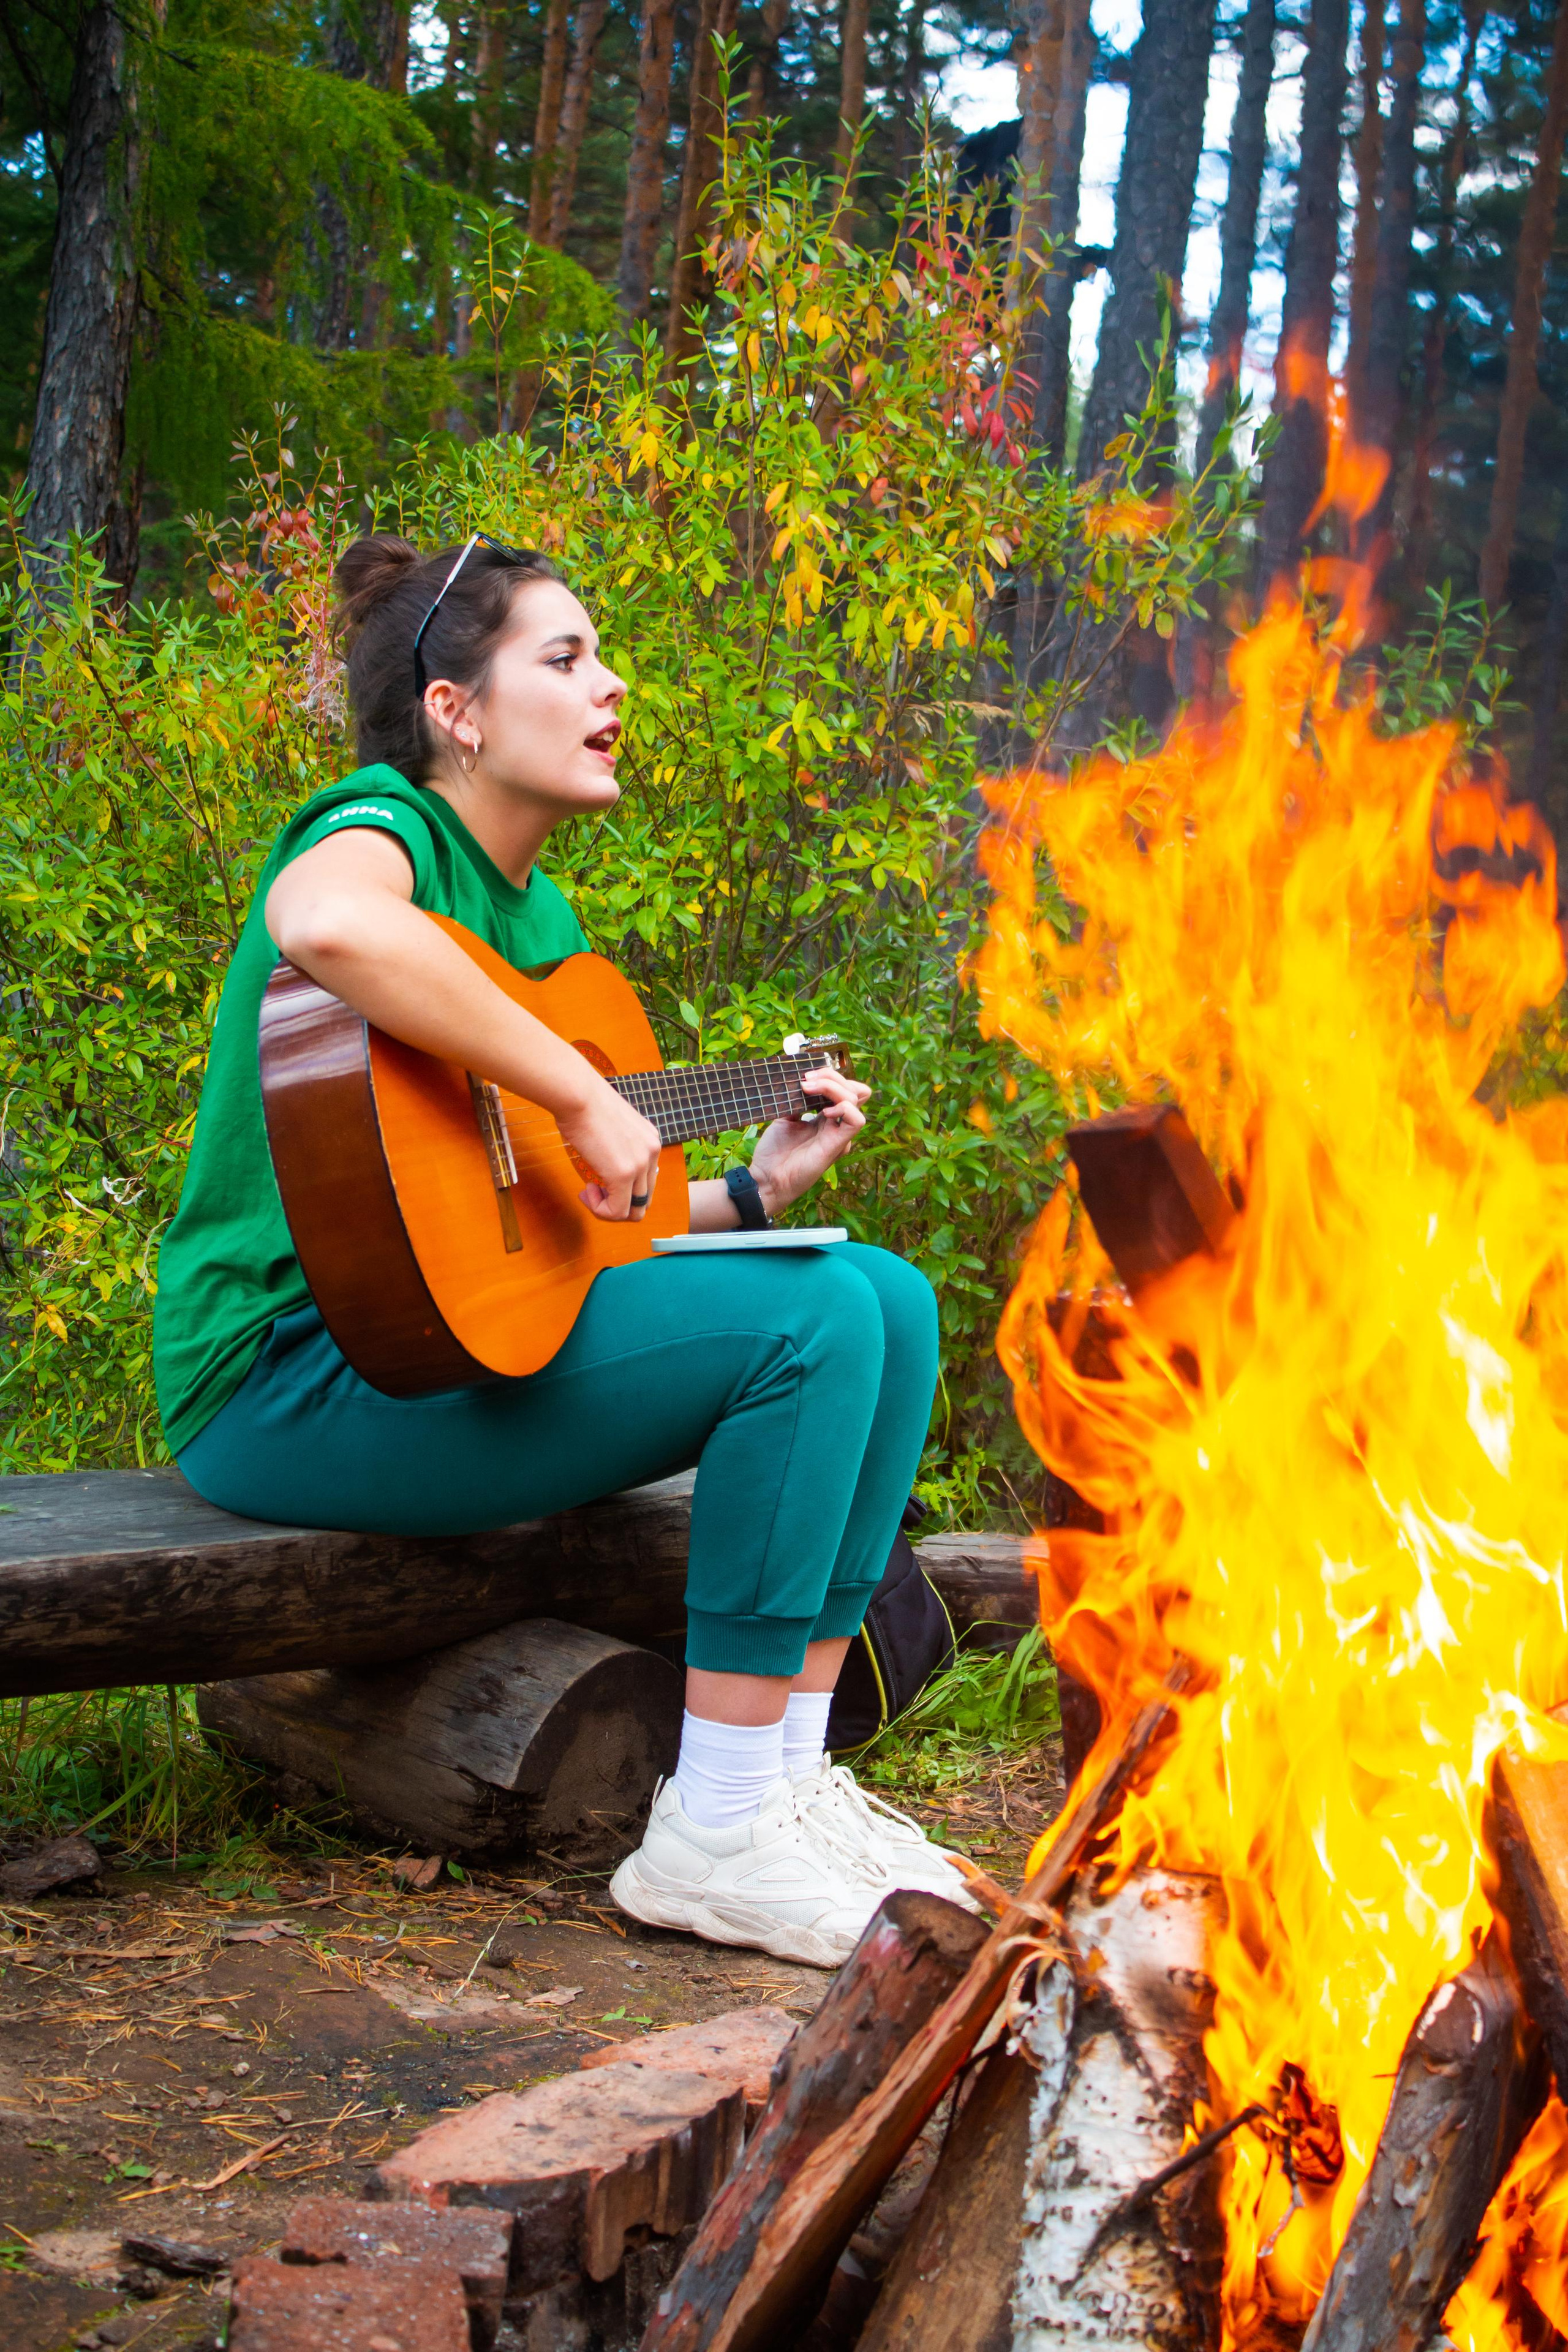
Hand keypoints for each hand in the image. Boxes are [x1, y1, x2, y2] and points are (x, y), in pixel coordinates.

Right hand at [558, 1074, 663, 1221]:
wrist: (577, 1093)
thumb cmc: (584, 1104)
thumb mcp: (611, 1127)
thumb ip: (617, 1147)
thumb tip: (607, 1166)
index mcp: (651, 1141)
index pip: (647, 1182)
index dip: (622, 1189)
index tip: (599, 1180)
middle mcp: (652, 1152)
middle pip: (644, 1200)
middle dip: (618, 1204)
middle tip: (593, 1191)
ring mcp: (640, 1164)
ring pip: (635, 1211)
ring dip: (608, 1209)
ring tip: (589, 1192)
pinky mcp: (623, 1175)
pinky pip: (617, 1211)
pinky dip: (600, 1210)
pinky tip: (586, 1191)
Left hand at [748, 1066, 871, 1216]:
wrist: (766, 1177)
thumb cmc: (774, 1152)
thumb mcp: (784, 1117)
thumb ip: (795, 1100)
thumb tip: (800, 1079)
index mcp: (826, 1117)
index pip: (844, 1088)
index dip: (830, 1075)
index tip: (804, 1074)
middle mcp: (836, 1124)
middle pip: (853, 1089)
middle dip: (830, 1076)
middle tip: (805, 1079)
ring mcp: (839, 1134)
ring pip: (855, 1099)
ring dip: (832, 1086)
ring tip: (807, 1088)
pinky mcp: (838, 1146)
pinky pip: (857, 1120)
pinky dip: (843, 1108)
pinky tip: (823, 1111)